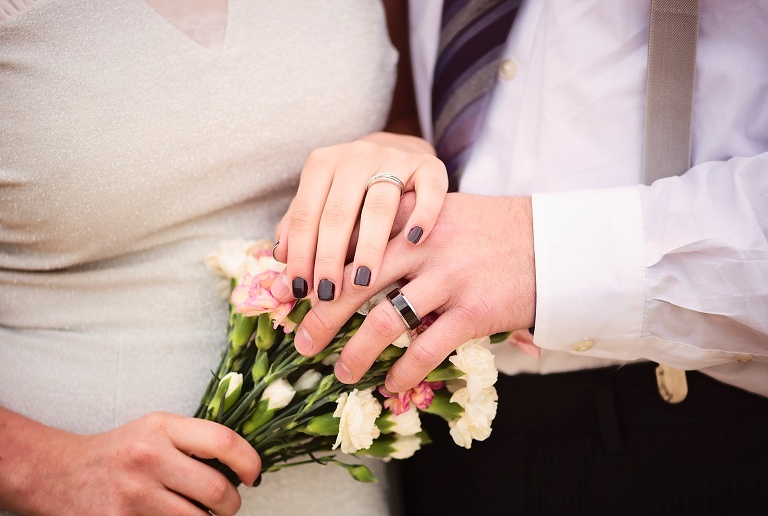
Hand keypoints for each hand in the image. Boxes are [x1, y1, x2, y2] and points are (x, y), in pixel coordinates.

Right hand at [1, 410, 260, 514]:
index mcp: (162, 428)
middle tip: (227, 505)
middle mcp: (148, 458)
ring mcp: (132, 496)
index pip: (223, 441)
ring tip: (198, 514)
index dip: (249, 461)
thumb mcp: (157, 430)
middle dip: (231, 505)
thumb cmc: (120, 451)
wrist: (58, 474)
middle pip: (216, 491)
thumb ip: (196, 441)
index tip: (254, 475)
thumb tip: (244, 466)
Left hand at [272, 132, 446, 301]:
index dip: (301, 254)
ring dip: (369, 246)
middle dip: (330, 256)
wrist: (400, 151)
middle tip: (329, 294)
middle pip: (339, 212)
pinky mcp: (429, 166)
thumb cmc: (354, 190)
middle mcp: (356, 157)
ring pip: (379, 205)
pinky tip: (414, 241)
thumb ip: (301, 226)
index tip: (300, 289)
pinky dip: (422, 214)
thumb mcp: (323, 199)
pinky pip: (428, 190)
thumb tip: (280, 257)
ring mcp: (395, 159)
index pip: (306, 214)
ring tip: (363, 282)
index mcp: (322, 164)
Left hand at [275, 193, 535, 391]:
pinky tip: (392, 386)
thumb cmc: (491, 230)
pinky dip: (404, 372)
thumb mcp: (442, 210)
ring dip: (357, 352)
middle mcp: (423, 246)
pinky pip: (427, 348)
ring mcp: (448, 279)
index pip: (351, 244)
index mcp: (409, 218)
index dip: (319, 273)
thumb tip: (356, 248)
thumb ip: (401, 222)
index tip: (296, 297)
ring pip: (385, 320)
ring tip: (343, 373)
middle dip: (322, 316)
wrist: (551, 243)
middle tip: (302, 341)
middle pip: (355, 282)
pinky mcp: (472, 311)